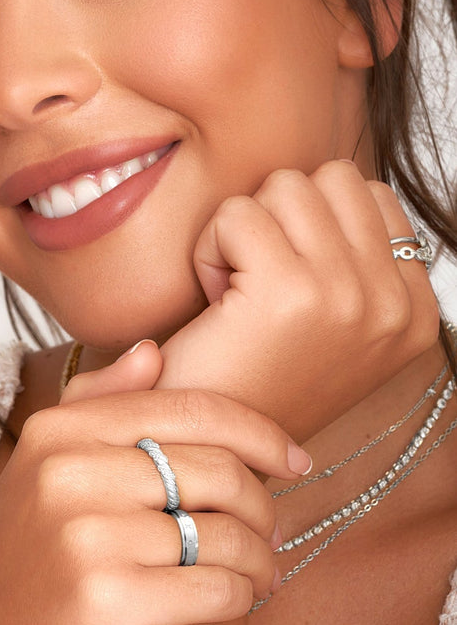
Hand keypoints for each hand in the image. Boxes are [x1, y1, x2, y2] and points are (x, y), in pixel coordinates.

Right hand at [0, 346, 304, 624]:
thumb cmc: (24, 571)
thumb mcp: (39, 472)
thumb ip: (93, 403)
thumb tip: (150, 350)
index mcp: (57, 432)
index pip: (188, 408)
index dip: (258, 430)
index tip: (293, 458)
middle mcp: (66, 471)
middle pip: (214, 469)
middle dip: (262, 503)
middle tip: (272, 531)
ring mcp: (83, 535)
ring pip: (223, 532)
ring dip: (260, 557)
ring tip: (262, 571)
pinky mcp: (105, 600)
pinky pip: (214, 587)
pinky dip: (240, 596)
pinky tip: (238, 600)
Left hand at [156, 160, 440, 439]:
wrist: (211, 445)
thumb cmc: (258, 378)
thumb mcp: (335, 324)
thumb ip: (354, 260)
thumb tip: (333, 188)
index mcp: (413, 312)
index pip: (368, 196)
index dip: (310, 226)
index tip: (288, 288)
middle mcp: (392, 304)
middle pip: (328, 179)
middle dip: (279, 217)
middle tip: (256, 283)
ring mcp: (348, 297)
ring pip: (284, 186)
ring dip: (244, 229)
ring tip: (236, 291)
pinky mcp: (290, 294)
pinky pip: (237, 214)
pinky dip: (210, 248)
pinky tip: (214, 300)